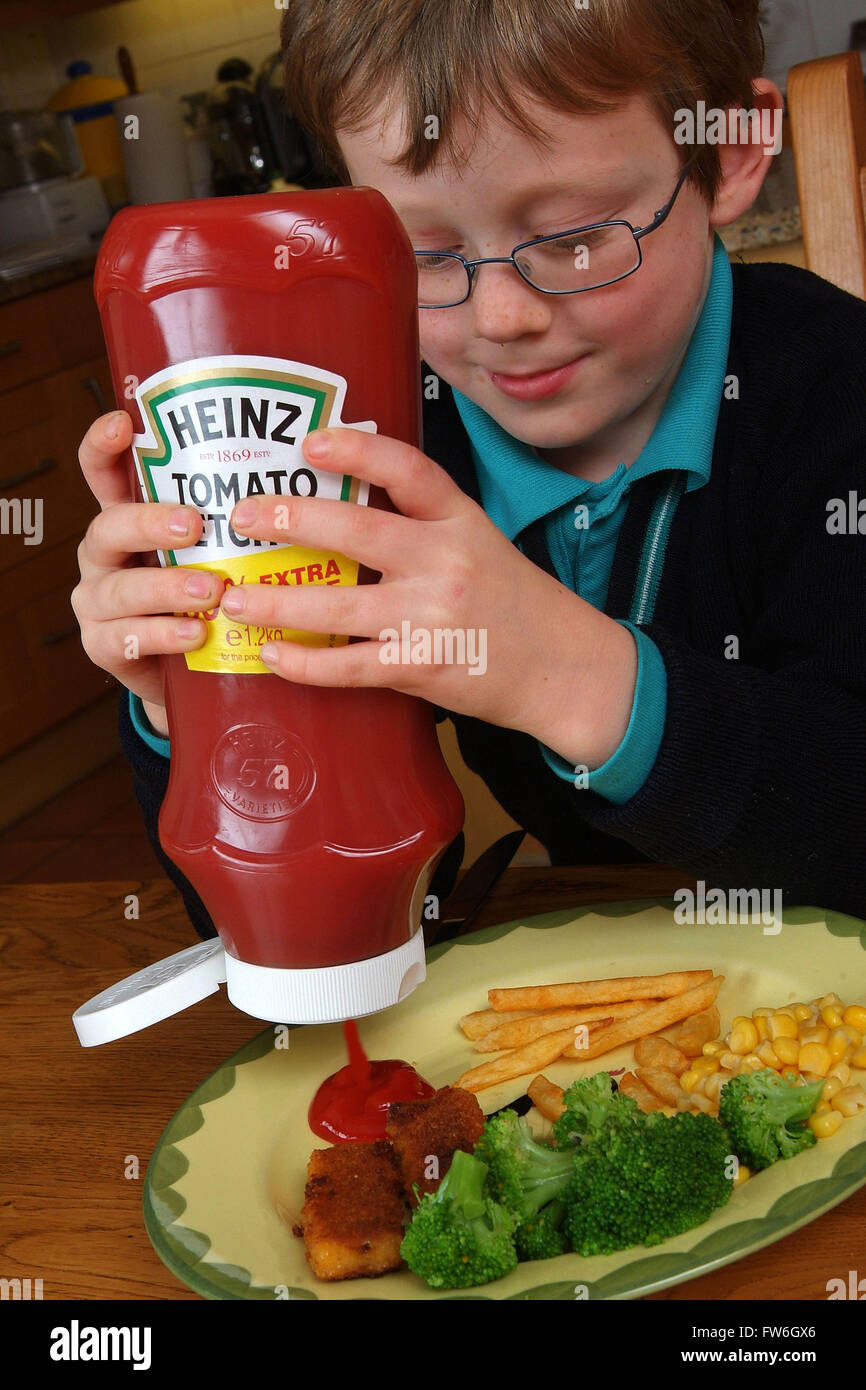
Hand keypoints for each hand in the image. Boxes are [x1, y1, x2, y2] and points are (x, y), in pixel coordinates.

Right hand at [72, 410, 225, 729]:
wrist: (194, 674)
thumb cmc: (213, 597)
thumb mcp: (220, 552)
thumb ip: (238, 519)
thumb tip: (306, 469)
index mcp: (128, 520)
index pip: (102, 474)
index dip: (103, 446)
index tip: (124, 424)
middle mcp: (106, 556)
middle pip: (108, 527)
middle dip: (149, 522)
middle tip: (194, 525)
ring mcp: (98, 602)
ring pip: (119, 588)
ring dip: (165, 587)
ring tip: (209, 590)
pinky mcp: (104, 647)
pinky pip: (125, 639)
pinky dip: (163, 635)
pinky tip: (196, 635)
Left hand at [220, 427, 636, 764]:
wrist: (561, 667)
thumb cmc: (511, 601)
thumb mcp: (478, 541)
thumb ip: (421, 523)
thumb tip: (342, 502)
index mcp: (460, 520)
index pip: (408, 469)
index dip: (356, 448)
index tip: (308, 441)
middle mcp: (446, 562)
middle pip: (358, 530)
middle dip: (291, 519)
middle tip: (243, 515)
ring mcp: (432, 616)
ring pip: (338, 606)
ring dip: (277, 602)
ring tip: (233, 596)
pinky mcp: (421, 667)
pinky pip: (348, 666)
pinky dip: (305, 663)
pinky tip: (272, 655)